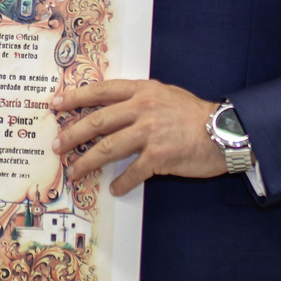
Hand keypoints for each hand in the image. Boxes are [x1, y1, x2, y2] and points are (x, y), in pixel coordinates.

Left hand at [52, 79, 224, 194]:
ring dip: (87, 163)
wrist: (224, 131)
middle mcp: (142, 109)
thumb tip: (111, 108)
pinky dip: (121, 183)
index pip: (101, 91)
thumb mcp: (164, 94)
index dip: (75, 97)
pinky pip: (132, 172)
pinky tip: (114, 189)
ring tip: (75, 173)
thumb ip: (139, 98)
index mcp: (142, 91)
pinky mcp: (159, 156)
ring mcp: (150, 133)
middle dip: (72, 135)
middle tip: (56, 145)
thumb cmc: (193, 114)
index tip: (55, 104)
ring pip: (107, 149)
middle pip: (97, 122)